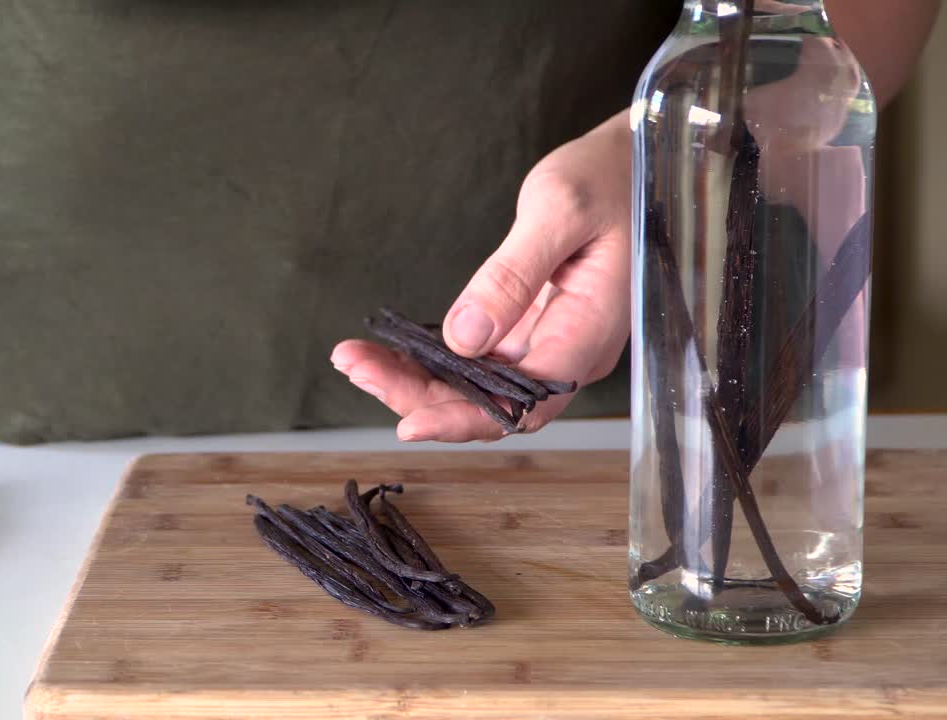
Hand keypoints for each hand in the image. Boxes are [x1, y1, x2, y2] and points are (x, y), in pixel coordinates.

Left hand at [331, 109, 632, 441]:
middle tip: (355, 366)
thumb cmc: (606, 178)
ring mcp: (547, 342)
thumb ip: (513, 274)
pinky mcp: (527, 328)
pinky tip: (388, 350)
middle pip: (491, 403)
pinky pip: (476, 360)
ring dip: (416, 379)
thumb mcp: (559, 210)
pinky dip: (431, 359)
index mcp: (589, 332)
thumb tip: (466, 338)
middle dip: (420, 396)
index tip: (408, 423)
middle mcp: (569, 351)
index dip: (465, 419)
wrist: (631, 161)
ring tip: (355, 358)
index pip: (524, 403)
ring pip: (477, 386)